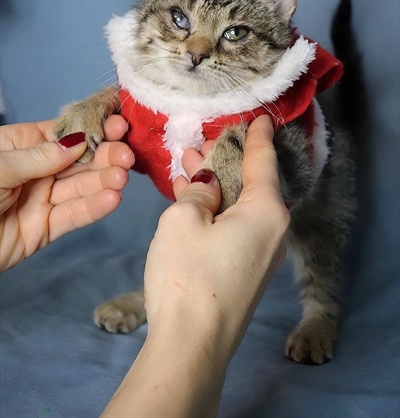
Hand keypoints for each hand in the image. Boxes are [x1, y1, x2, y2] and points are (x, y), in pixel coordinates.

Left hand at [0, 115, 133, 271]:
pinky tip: (112, 198)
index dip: (90, 129)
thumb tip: (76, 143)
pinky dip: (93, 208)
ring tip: (122, 176)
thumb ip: (39, 157)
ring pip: (79, 188)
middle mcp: (35, 170)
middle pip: (76, 161)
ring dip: (103, 181)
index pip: (62, 134)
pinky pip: (72, 216)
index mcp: (20, 146)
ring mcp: (41, 199)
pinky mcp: (44, 229)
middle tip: (126, 155)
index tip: (118, 124)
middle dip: (103, 156)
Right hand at [102, 115, 289, 416]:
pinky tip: (191, 199)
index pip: (263, 161)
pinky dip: (215, 210)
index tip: (258, 117)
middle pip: (250, 183)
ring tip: (188, 165)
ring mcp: (262, 254)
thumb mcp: (183, 220)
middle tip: (200, 142)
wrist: (191, 346)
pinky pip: (235, 226)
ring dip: (215, 186)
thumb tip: (207, 186)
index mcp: (267, 210)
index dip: (256, 136)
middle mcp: (273, 230)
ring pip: (239, 205)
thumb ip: (197, 192)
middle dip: (224, 161)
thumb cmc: (188, 275)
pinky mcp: (247, 271)